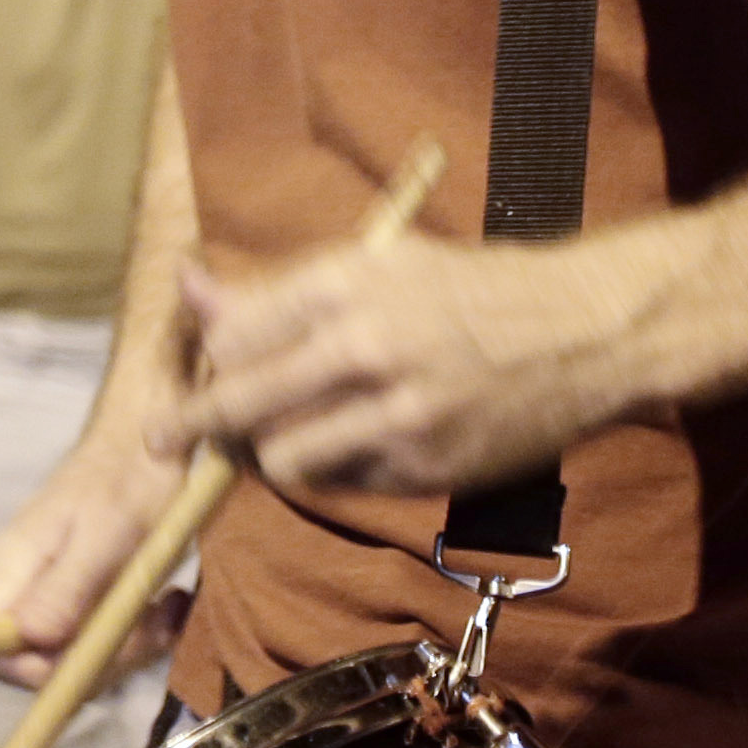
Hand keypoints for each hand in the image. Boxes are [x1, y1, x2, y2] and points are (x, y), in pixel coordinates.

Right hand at [0, 421, 190, 686]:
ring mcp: (51, 595)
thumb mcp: (104, 536)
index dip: (20, 668)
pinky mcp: (80, 598)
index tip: (78, 658)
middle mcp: (22, 589)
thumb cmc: (122, 482)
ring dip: (127, 649)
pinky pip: (99, 642)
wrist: (145, 447)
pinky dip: (138, 636)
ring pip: (73, 660)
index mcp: (12, 570)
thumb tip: (29, 640)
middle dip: (95, 663)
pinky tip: (165, 606)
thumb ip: (66, 587)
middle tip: (146, 629)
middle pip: (33, 664)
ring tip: (166, 610)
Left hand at [174, 222, 653, 498]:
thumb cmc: (467, 290)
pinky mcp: (429, 464)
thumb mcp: (374, 264)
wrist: (583, 330)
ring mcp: (398, 411)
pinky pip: (345, 483)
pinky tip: (349, 449)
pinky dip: (333, 472)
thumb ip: (277, 291)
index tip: (197, 381)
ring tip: (272, 445)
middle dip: (191, 428)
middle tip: (163, 443)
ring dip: (267, 457)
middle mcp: (364, 345)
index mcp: (341, 282)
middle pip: (240, 402)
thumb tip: (187, 289)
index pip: (231, 337)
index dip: (208, 365)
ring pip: (283, 457)